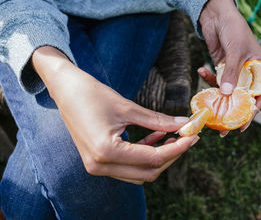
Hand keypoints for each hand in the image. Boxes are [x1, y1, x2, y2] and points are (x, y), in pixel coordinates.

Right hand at [32, 46, 198, 183]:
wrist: (65, 89)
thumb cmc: (92, 94)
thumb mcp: (128, 107)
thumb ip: (158, 120)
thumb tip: (184, 124)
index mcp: (106, 152)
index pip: (153, 158)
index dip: (177, 148)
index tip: (193, 137)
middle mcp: (100, 165)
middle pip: (148, 171)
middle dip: (171, 155)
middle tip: (187, 137)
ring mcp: (97, 166)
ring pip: (139, 173)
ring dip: (159, 157)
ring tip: (174, 136)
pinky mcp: (98, 161)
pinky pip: (128, 166)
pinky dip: (144, 154)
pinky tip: (157, 136)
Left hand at [199, 0, 260, 131]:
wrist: (217, 13)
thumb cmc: (234, 28)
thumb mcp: (235, 51)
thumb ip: (232, 73)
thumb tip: (227, 94)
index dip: (252, 112)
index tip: (242, 126)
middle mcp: (251, 73)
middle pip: (243, 97)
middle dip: (232, 110)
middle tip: (221, 127)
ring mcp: (236, 71)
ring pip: (228, 91)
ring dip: (217, 96)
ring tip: (206, 105)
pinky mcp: (223, 67)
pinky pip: (216, 79)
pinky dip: (208, 78)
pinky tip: (200, 70)